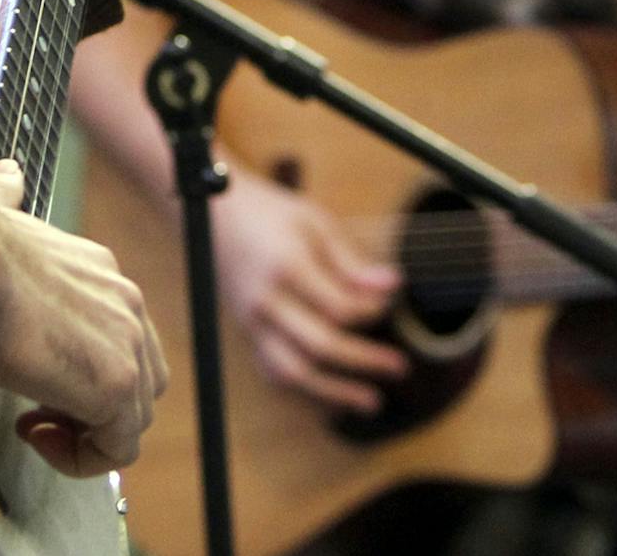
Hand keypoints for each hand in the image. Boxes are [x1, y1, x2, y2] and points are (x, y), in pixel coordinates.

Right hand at [0, 160, 167, 475]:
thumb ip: (8, 199)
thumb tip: (6, 175)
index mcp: (100, 271)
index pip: (120, 334)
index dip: (81, 366)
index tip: (33, 374)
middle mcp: (124, 304)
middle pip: (142, 379)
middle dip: (95, 404)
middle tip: (38, 407)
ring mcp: (126, 345)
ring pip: (132, 418)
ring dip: (86, 432)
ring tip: (34, 425)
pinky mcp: (114, 386)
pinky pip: (118, 450)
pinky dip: (83, 458)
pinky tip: (38, 438)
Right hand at [210, 171, 408, 414]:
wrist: (215, 216)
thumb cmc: (271, 213)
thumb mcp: (314, 222)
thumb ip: (351, 260)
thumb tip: (393, 287)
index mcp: (285, 267)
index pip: (338, 308)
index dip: (371, 312)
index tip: (389, 305)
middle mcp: (265, 302)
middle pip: (319, 346)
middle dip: (364, 361)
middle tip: (401, 367)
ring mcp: (252, 323)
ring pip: (292, 372)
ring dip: (335, 392)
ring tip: (372, 401)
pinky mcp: (247, 334)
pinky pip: (274, 374)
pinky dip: (305, 392)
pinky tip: (334, 399)